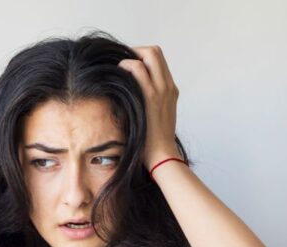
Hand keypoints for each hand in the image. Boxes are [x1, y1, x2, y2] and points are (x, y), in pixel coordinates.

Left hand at [118, 46, 180, 170]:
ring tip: (118, 70)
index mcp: (170, 90)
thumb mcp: (155, 117)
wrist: (161, 154)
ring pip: (149, 54)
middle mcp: (168, 85)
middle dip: (136, 51)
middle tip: (120, 63)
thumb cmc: (153, 141)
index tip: (127, 65)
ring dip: (130, 56)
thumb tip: (129, 99)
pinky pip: (138, 68)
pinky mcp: (150, 95)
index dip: (142, 57)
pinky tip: (117, 76)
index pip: (158, 61)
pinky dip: (126, 65)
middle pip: (155, 51)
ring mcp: (161, 88)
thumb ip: (148, 104)